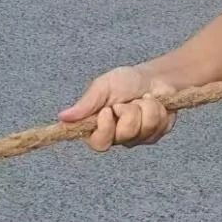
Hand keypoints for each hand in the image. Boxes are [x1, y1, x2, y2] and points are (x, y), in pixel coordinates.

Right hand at [60, 66, 177, 150]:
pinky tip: (155, 104)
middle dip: (130, 112)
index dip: (105, 128)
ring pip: (144, 130)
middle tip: (128, 101)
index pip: (98, 143)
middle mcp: (117, 136)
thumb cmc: (125, 82)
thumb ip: (85, 104)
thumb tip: (62, 117)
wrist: (154, 77)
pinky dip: (158, 110)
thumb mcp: (102, 87)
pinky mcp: (155, 135)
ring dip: (146, 108)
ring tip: (142, 99)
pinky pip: (159, 127)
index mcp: (99, 127)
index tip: (108, 110)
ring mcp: (137, 137)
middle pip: (124, 135)